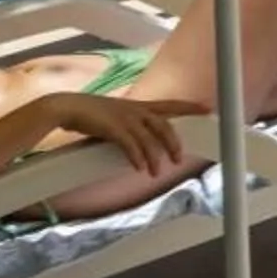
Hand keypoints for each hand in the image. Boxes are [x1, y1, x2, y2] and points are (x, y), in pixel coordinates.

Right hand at [46, 92, 201, 175]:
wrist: (67, 107)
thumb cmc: (91, 113)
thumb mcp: (117, 115)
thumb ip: (131, 126)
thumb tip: (142, 143)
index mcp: (139, 106)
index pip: (171, 105)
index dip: (190, 106)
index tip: (209, 108)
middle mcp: (136, 110)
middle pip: (165, 125)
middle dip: (174, 143)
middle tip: (180, 159)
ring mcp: (125, 118)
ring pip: (149, 139)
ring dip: (155, 157)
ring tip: (158, 173)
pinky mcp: (112, 128)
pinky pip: (130, 145)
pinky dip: (137, 157)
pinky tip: (140, 168)